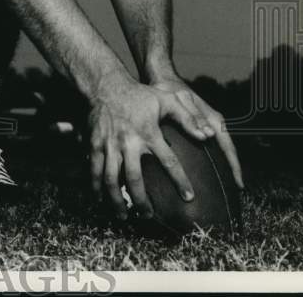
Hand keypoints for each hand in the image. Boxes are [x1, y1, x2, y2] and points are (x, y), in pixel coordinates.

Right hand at [88, 73, 203, 219]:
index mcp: (148, 133)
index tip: (189, 198)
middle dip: (142, 201)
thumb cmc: (139, 95)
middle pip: (135, 178)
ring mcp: (109, 144)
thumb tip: (208, 135)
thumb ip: (188, 118)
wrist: (105, 86)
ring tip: (124, 215)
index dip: (180, 180)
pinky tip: (100, 199)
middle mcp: (128, 141)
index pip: (168, 161)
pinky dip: (96, 187)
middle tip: (149, 216)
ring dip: (117, 200)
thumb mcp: (166, 100)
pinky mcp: (95, 144)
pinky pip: (94, 170)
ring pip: (111, 179)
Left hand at [149, 72, 244, 190]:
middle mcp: (214, 125)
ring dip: (221, 169)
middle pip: (227, 153)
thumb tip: (207, 136)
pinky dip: (211, 162)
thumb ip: (192, 117)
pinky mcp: (199, 130)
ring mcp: (207, 128)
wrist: (162, 80)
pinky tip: (203, 175)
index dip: (235, 167)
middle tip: (231, 195)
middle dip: (231, 173)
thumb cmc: (171, 90)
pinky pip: (210, 149)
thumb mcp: (180, 101)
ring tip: (221, 190)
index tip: (239, 185)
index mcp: (214, 120)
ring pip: (219, 153)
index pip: (229, 147)